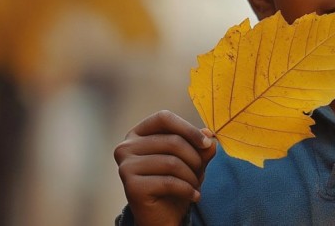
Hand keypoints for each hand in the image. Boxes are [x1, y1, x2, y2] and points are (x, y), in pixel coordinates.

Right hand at [114, 110, 215, 225]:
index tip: (207, 143)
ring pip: (172, 162)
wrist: (162, 217)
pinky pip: (169, 182)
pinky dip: (188, 189)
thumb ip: (200, 146)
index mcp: (138, 133)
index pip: (164, 118)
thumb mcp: (191, 161)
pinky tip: (194, 196)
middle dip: (194, 158)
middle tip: (201, 172)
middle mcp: (126, 147)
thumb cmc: (174, 183)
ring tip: (196, 185)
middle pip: (172, 141)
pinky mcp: (131, 186)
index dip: (188, 128)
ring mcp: (126, 166)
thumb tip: (209, 135)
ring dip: (192, 176)